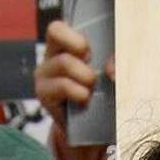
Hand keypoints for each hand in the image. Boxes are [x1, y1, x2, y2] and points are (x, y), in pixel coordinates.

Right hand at [35, 21, 113, 159]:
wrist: (94, 132)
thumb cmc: (103, 96)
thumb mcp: (112, 75)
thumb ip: (115, 63)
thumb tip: (112, 69)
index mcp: (64, 47)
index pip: (58, 26)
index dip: (75, 34)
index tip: (90, 52)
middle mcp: (49, 57)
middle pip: (54, 30)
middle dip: (80, 48)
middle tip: (92, 69)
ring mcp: (44, 75)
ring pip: (64, 61)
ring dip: (85, 75)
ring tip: (92, 89)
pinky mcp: (43, 95)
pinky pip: (62, 85)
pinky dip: (79, 92)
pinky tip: (85, 100)